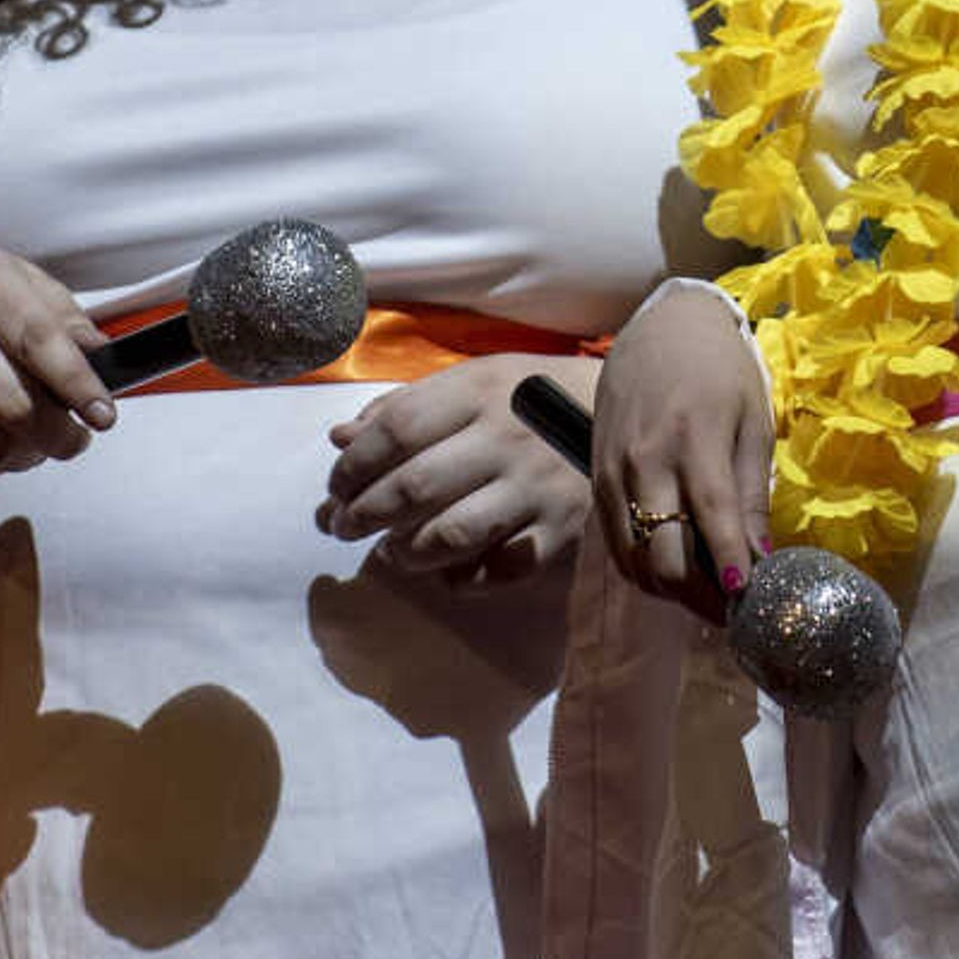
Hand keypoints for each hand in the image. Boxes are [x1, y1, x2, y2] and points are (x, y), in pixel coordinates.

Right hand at [0, 247, 116, 474]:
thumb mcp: (12, 277)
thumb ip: (62, 314)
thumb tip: (102, 356)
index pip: (41, 342)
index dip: (79, 385)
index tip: (104, 416)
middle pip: (17, 407)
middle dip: (59, 437)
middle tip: (72, 439)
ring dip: (22, 456)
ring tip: (30, 441)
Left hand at [321, 354, 598, 588]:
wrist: (623, 412)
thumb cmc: (531, 394)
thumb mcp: (474, 379)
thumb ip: (407, 405)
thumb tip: (340, 437)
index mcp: (478, 393)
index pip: (395, 431)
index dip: (352, 466)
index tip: (336, 487)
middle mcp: (505, 440)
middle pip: (413, 486)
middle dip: (362, 515)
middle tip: (341, 527)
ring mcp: (535, 488)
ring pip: (452, 535)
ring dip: (406, 552)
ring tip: (391, 553)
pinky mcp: (560, 530)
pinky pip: (500, 571)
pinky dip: (464, 579)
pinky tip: (446, 571)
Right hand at [588, 283, 770, 621]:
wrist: (661, 326)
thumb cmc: (720, 370)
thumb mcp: (752, 421)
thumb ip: (751, 493)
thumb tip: (759, 559)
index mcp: (693, 438)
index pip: (712, 519)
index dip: (729, 568)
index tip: (748, 602)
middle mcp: (645, 460)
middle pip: (663, 555)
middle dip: (700, 595)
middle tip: (731, 606)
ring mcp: (613, 473)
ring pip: (633, 560)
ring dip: (670, 590)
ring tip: (705, 594)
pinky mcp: (596, 479)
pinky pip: (615, 543)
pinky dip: (642, 569)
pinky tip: (672, 570)